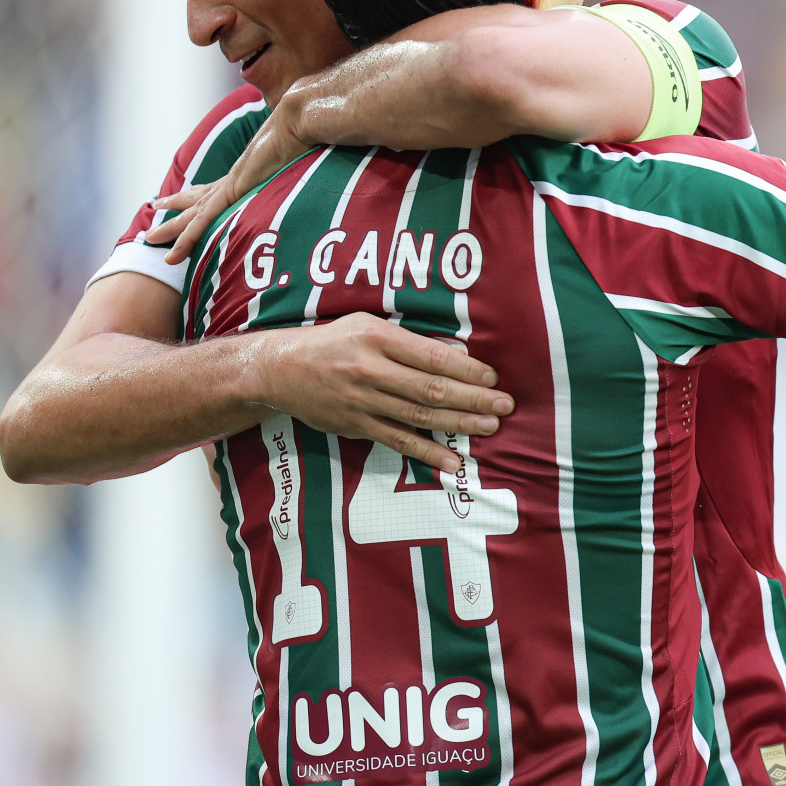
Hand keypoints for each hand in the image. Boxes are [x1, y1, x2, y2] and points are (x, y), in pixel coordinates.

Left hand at [148, 103, 312, 263]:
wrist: (300, 119)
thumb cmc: (307, 134)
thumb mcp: (303, 157)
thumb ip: (301, 166)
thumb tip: (319, 164)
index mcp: (247, 172)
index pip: (215, 189)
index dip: (197, 195)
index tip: (179, 199)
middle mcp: (234, 179)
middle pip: (197, 200)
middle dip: (174, 212)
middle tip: (154, 218)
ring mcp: (230, 185)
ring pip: (192, 214)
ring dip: (170, 229)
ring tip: (149, 240)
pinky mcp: (231, 191)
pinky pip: (203, 222)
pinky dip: (187, 238)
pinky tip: (173, 254)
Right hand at [247, 313, 513, 474]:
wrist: (281, 370)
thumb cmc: (333, 341)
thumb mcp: (368, 325)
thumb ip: (408, 340)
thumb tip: (455, 356)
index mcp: (376, 339)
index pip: (431, 356)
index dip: (466, 368)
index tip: (492, 377)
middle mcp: (370, 371)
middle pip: (430, 388)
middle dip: (472, 398)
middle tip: (504, 405)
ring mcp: (363, 402)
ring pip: (419, 415)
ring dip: (459, 423)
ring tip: (490, 426)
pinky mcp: (357, 426)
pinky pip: (398, 441)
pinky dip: (428, 452)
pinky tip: (453, 461)